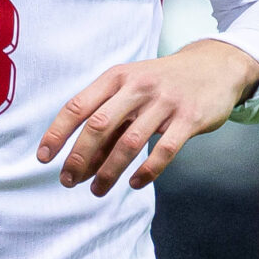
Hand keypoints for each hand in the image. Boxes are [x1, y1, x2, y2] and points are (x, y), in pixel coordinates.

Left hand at [38, 40, 258, 196]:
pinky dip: (147, 172)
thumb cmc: (162, 83)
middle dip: (79, 157)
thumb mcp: (131, 87)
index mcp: (117, 77)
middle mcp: (138, 87)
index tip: (44, 158)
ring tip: (97, 191)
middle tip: (67, 181)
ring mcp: (165, 102)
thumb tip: (78, 161)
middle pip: (99, 126)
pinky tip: (134, 184)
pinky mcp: (189, 119)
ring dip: (109, 172)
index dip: (58, 133)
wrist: (214, 66)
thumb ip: (108, 119)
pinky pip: (164, 151)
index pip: (78, 105)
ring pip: (129, 143)